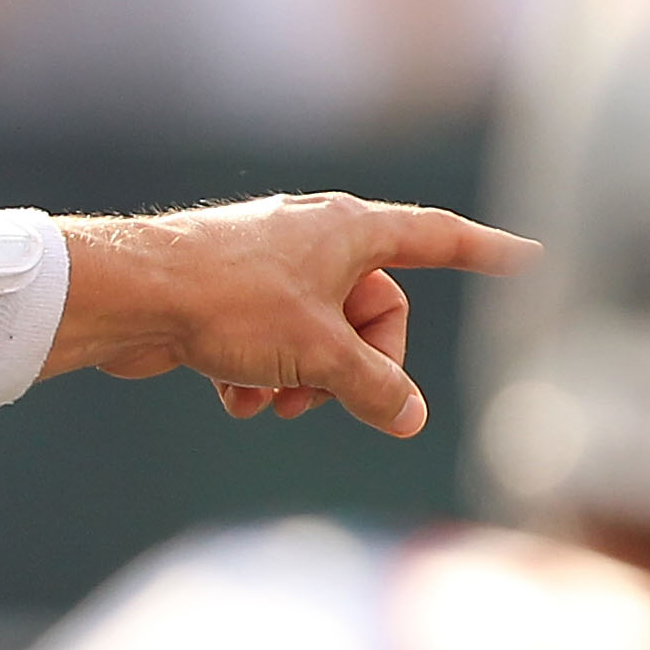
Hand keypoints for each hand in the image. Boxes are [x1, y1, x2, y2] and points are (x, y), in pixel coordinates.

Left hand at [46, 195, 538, 437]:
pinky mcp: (224, 296)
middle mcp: (311, 239)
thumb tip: (409, 419)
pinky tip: (235, 399)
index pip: (434, 238)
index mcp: (348, 230)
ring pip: (318, 335)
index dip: (481, 251)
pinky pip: (270, 343)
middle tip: (330, 397)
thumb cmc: (227, 303)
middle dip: (359, 366)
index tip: (524, 254)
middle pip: (372, 311)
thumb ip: (376, 389)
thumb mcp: (320, 355)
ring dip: (306, 381)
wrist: (125, 296)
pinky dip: (262, 374)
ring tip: (275, 404)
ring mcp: (266, 267)